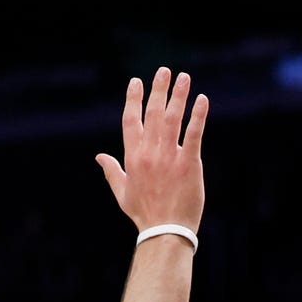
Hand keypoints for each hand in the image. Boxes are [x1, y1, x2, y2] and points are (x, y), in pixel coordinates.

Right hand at [96, 67, 208, 233]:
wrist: (164, 231)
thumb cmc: (144, 214)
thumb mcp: (122, 192)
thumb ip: (112, 170)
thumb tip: (99, 156)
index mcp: (132, 157)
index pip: (130, 120)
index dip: (134, 99)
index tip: (136, 81)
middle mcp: (149, 153)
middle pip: (153, 113)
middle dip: (158, 89)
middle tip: (164, 70)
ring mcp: (169, 157)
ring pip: (173, 119)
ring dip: (179, 96)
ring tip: (184, 78)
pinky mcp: (188, 164)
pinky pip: (193, 135)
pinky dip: (198, 116)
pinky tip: (202, 100)